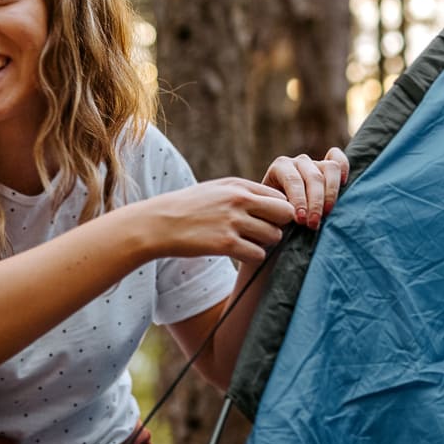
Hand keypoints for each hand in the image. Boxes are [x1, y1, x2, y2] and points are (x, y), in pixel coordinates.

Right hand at [136, 177, 296, 263]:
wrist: (158, 223)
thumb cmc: (189, 208)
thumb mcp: (216, 190)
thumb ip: (244, 194)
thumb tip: (275, 204)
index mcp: (239, 186)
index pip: (281, 197)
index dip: (279, 212)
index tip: (268, 222)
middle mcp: (239, 200)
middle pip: (285, 214)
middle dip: (278, 226)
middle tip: (262, 234)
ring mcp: (233, 221)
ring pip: (274, 236)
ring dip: (264, 244)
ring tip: (246, 243)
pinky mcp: (225, 243)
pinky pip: (258, 254)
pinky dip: (251, 257)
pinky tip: (237, 253)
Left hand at [260, 147, 349, 228]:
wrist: (278, 211)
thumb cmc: (275, 213)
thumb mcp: (274, 212)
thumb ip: (281, 211)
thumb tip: (295, 218)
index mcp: (280, 167)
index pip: (293, 180)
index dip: (298, 200)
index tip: (300, 220)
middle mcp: (298, 162)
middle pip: (314, 178)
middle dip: (315, 203)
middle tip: (313, 224)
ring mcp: (315, 162)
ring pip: (330, 168)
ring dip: (331, 193)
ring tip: (327, 214)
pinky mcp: (328, 165)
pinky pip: (339, 159)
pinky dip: (344, 168)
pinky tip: (344, 183)